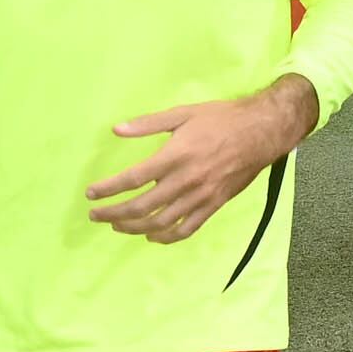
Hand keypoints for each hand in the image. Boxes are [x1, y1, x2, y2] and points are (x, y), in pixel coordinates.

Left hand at [88, 79, 316, 243]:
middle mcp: (186, 180)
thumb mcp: (183, 113)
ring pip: (161, 223)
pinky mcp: (213, 206)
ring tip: (117, 225)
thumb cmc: (221, 119)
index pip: (133, 179)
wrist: (261, 133)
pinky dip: (166, 238)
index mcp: (175, 155)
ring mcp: (200, 197)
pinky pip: (186, 229)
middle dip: (114, 214)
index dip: (109, 189)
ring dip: (135, 228)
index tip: (91, 194)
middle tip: (96, 215)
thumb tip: (116, 130)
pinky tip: (152, 236)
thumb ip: (148, 123)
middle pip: (142, 207)